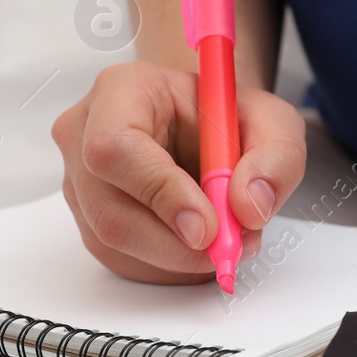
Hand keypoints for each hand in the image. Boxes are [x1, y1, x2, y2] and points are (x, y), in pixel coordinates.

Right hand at [53, 61, 306, 283]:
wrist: (203, 128)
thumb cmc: (225, 118)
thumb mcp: (272, 122)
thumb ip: (275, 156)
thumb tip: (248, 205)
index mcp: (120, 90)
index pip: (115, 148)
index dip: (161, 193)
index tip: (208, 224)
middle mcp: (85, 135)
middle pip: (109, 210)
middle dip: (175, 244)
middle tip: (228, 246)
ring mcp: (80, 182)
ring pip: (116, 243)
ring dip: (178, 256)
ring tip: (223, 235)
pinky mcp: (90, 221)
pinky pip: (123, 261)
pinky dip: (170, 265)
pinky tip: (197, 241)